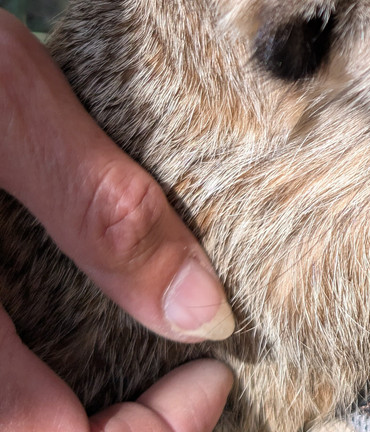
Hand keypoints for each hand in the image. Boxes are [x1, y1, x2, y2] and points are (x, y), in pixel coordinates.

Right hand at [0, 9, 235, 429]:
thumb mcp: (10, 109)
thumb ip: (99, 212)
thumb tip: (198, 314)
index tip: (210, 377)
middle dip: (112, 429)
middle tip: (189, 386)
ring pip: (2, 410)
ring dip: (69, 413)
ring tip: (144, 377)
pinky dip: (33, 377)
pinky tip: (76, 338)